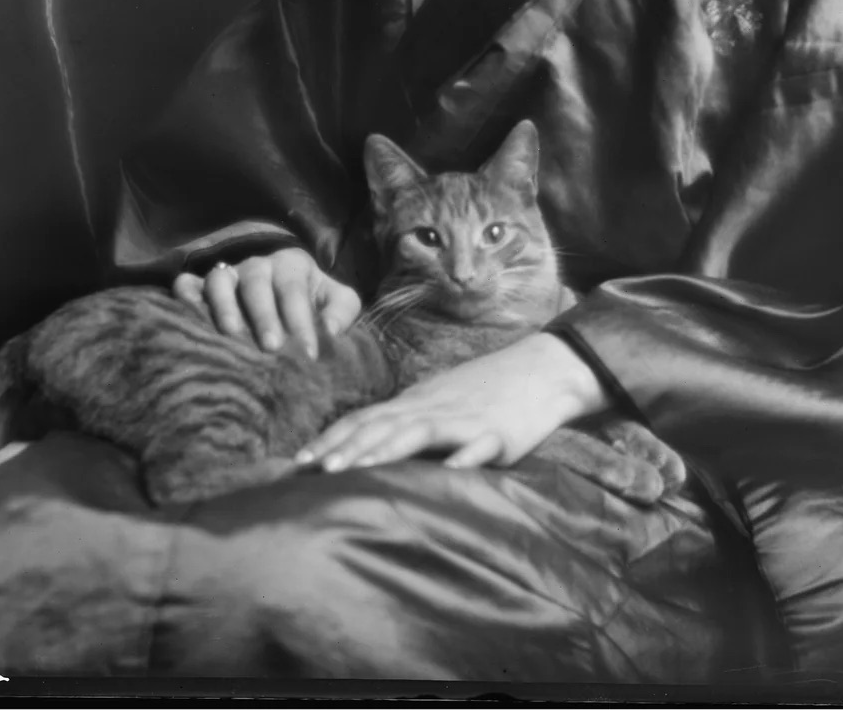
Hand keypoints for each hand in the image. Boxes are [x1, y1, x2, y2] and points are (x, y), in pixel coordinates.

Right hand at [173, 248, 360, 358]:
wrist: (281, 280)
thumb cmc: (311, 298)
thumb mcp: (334, 298)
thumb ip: (341, 310)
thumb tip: (330, 331)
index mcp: (291, 265)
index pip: (295, 290)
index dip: (302, 320)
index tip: (310, 353)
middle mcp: (257, 266)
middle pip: (257, 284)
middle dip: (264, 315)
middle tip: (272, 347)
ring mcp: (227, 274)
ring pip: (220, 281)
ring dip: (224, 306)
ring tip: (230, 335)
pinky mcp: (202, 286)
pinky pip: (188, 283)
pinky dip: (185, 295)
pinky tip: (187, 313)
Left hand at [298, 333, 605, 470]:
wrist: (542, 369)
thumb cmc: (488, 390)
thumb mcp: (442, 402)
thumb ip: (410, 422)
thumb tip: (372, 446)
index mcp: (417, 402)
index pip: (365, 419)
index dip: (332, 439)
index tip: (299, 462)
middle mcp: (432, 407)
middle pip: (380, 425)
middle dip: (344, 448)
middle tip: (310, 471)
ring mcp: (463, 419)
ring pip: (415, 433)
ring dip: (380, 452)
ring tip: (351, 471)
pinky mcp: (497, 433)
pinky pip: (475, 447)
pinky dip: (459, 459)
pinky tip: (445, 473)